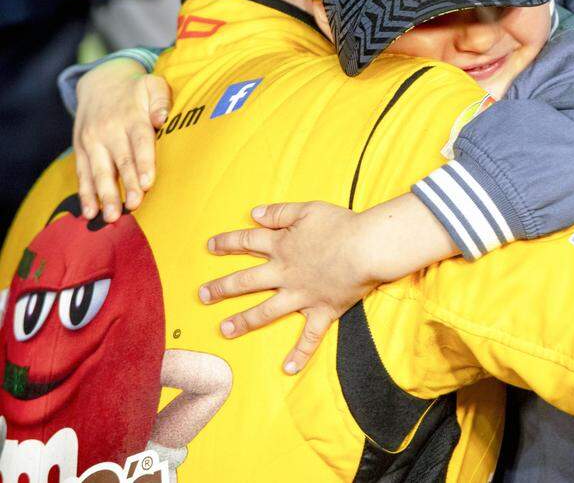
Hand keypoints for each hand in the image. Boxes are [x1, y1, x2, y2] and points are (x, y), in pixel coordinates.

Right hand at [74, 60, 170, 220]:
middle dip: (127, 185)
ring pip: (99, 171)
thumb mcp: (152, 85)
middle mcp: (109, 130)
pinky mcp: (81, 149)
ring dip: (105, 195)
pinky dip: (85, 193)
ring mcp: (92, 141)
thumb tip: (162, 118)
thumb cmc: (136, 89)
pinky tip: (90, 212)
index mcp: (131, 117)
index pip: (140, 142)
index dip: (144, 163)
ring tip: (111, 217)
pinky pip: (83, 174)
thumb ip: (161, 100)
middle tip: (134, 206)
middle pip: (120, 161)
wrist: (100, 82)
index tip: (148, 183)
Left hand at [200, 201, 382, 374]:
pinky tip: (288, 368)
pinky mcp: (323, 311)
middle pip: (247, 281)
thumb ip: (279, 212)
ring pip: (266, 311)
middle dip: (222, 288)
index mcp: (282, 246)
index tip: (210, 246)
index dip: (228, 242)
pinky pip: (310, 336)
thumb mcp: (309, 209)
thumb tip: (254, 214)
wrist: (367, 248)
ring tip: (225, 330)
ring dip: (244, 321)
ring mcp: (302, 295)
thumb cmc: (342, 225)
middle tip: (202, 296)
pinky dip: (300, 353)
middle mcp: (286, 273)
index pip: (248, 241)